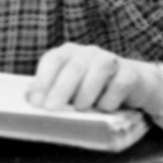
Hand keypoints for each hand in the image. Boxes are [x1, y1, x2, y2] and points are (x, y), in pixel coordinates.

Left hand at [26, 43, 162, 113]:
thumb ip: (50, 91)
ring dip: (87, 91)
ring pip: (99, 69)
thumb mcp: (69, 90)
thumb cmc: (92, 90)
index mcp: (68, 54)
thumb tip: (29, 99)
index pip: (52, 61)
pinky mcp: (131, 72)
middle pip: (74, 67)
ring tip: (80, 108)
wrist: (133, 86)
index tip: (34, 102)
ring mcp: (110, 59)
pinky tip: (105, 108)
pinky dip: (111, 97)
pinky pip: (121, 83)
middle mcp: (88, 53)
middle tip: (51, 109)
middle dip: (61, 89)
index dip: (42, 81)